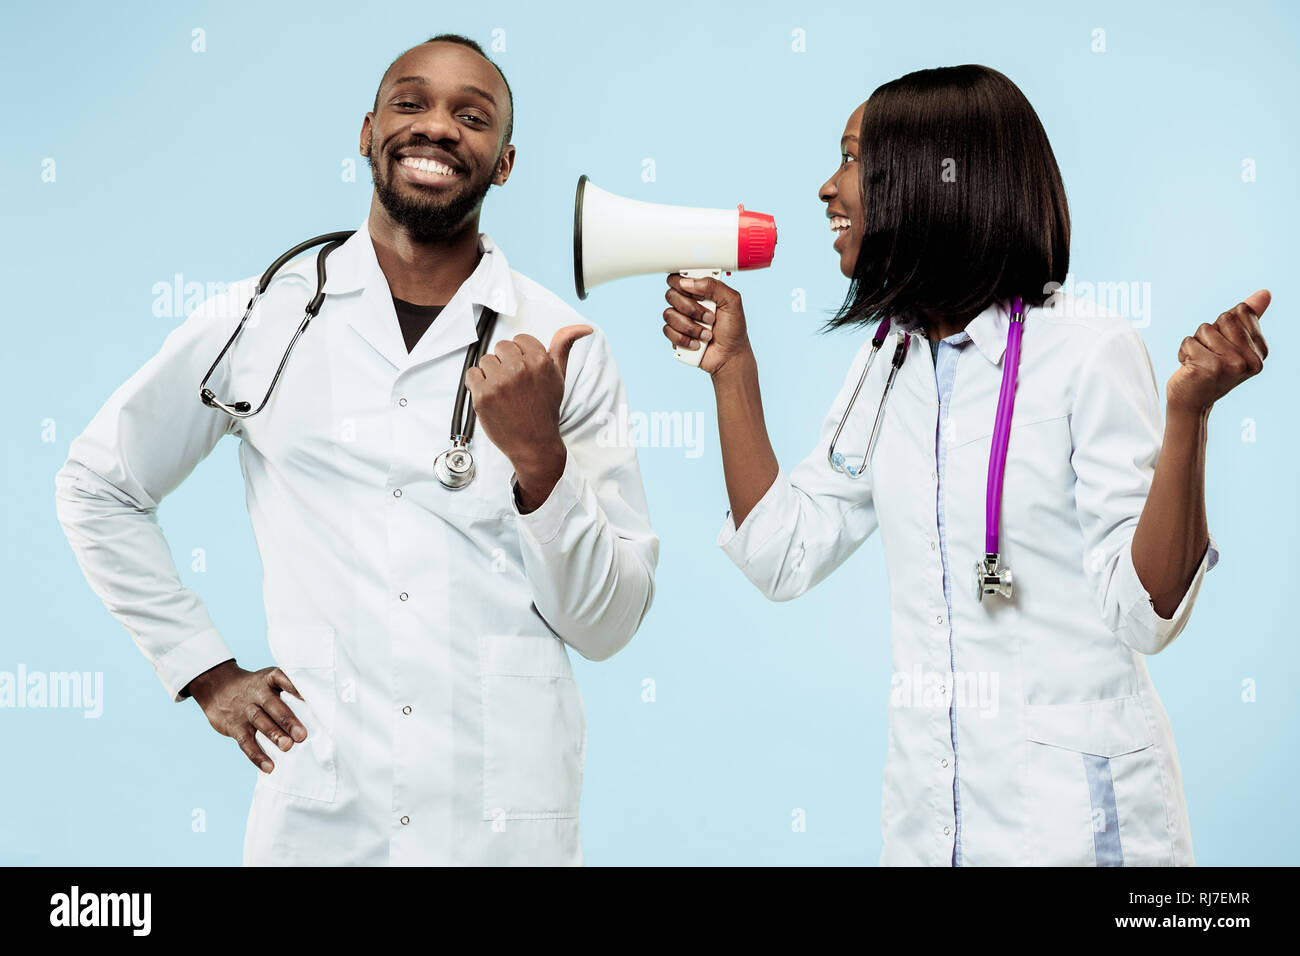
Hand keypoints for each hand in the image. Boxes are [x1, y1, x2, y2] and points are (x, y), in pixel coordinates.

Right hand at [186, 660, 307, 773]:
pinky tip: (269, 767)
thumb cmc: (256, 689)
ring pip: (259, 721)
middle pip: (271, 704)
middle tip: (301, 735)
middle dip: (286, 719)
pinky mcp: (234, 726)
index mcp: (268, 679)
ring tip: (287, 747)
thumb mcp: (269, 681)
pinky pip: (245, 741)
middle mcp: (256, 693)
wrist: (218, 688)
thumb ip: (289, 691)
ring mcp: (244, 710)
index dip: (294, 686)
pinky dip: (257, 755)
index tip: (307, 696)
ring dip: (273, 735)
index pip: (281, 678)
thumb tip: (320, 712)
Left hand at [466, 325, 591, 507]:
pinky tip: (492, 397)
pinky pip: (472, 375)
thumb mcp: (560, 377)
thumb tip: (583, 327)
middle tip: (514, 384)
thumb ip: (564, 347)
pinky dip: (477, 385)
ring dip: (491, 374)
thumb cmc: (546, 410)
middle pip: (501, 347)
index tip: (525, 372)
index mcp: (540, 361)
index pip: (520, 339)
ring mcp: (500, 382)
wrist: (534, 444)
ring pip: (486, 360)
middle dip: (506, 362)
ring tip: (504, 392)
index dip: (521, 355)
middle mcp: (520, 369)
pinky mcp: (483, 395)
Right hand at [663, 274, 751, 375]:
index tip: (699, 295)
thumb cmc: (733, 329)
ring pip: (669, 314)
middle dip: (691, 309)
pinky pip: (668, 331)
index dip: (683, 284)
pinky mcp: (675, 335)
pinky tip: (697, 344)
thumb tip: (688, 282)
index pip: (679, 278)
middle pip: (671, 295)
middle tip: (710, 318)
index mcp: (699, 290)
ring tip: (707, 334)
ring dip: (690, 327)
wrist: (730, 356)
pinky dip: (685, 339)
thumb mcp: (732, 302)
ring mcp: (679, 319)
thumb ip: (714, 286)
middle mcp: (687, 302)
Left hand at [1167, 290, 1269, 413]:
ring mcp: (1232, 365)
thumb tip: (1265, 293)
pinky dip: (1183, 351)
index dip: (1224, 325)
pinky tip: (1190, 368)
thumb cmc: (1210, 369)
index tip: (1222, 346)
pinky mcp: (1210, 368)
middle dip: (1210, 333)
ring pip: (1205, 329)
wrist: (1191, 402)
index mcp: (1260, 351)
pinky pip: (1189, 341)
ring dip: (1196, 343)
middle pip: (1225, 317)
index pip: (1241, 311)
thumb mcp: (1232, 342)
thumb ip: (1248, 318)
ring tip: (1199, 362)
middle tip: (1209, 355)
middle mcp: (1251, 360)